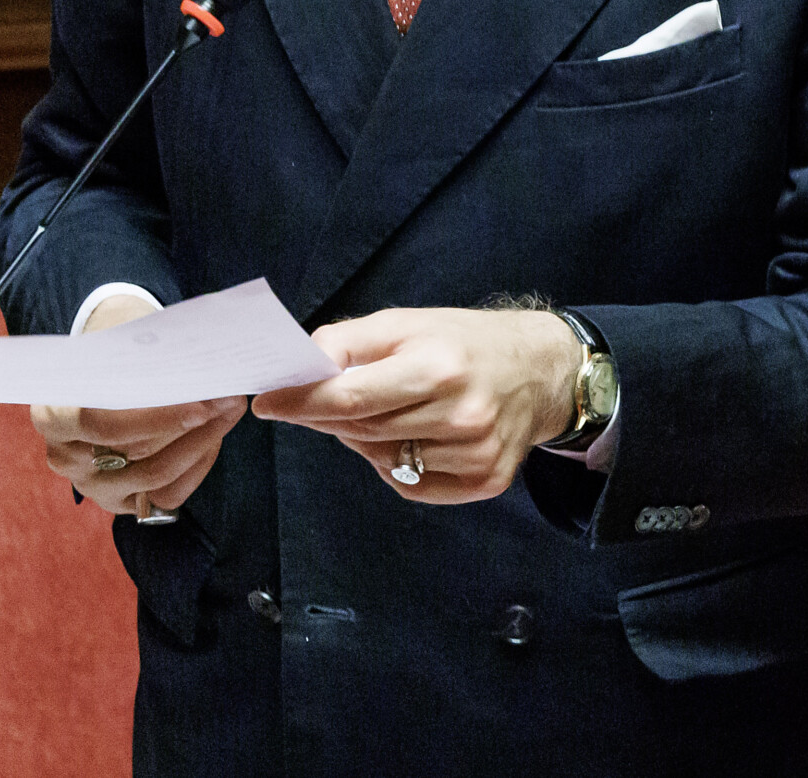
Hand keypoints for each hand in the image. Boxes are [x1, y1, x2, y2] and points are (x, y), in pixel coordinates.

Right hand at [31, 292, 245, 518]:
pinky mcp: (122, 503)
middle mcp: (66, 458)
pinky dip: (198, 465)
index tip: (201, 403)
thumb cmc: (113, 358)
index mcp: (53, 416)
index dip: (154, 417)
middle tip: (230, 397)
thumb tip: (203, 371)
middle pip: (137, 452)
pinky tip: (214, 437)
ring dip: (203, 442)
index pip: (98, 423)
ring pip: (157, 475)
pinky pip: (168, 495)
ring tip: (230, 409)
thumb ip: (149, 365)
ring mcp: (92, 486)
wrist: (100, 376)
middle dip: (191, 424)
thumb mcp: (119, 352)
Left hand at [251, 309, 580, 503]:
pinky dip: (396, 464)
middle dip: (327, 416)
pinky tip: (413, 435)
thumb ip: (348, 342)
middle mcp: (462, 415)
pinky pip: (410, 484)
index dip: (301, 402)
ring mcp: (476, 454)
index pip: (352, 397)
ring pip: (383, 460)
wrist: (540, 370)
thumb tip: (296, 367)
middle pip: (361, 431)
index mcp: (440, 367)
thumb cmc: (465, 341)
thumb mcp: (406, 323)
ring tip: (386, 410)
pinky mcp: (484, 481)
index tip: (267, 402)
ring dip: (364, 440)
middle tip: (315, 400)